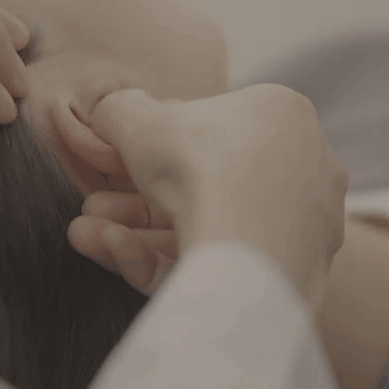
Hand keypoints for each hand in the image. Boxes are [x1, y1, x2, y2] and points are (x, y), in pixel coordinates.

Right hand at [69, 85, 348, 301]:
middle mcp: (303, 169)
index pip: (208, 133)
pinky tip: (116, 254)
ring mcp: (302, 229)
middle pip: (201, 187)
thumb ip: (120, 109)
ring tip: (84, 237)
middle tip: (91, 211)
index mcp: (282, 116)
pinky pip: (218, 265)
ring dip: (136, 235)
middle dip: (133, 203)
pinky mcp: (290, 279)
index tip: (111, 169)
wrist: (249, 246)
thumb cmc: (201, 166)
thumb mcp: (141, 119)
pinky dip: (163, 260)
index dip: (151, 151)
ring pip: (204, 228)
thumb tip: (109, 111)